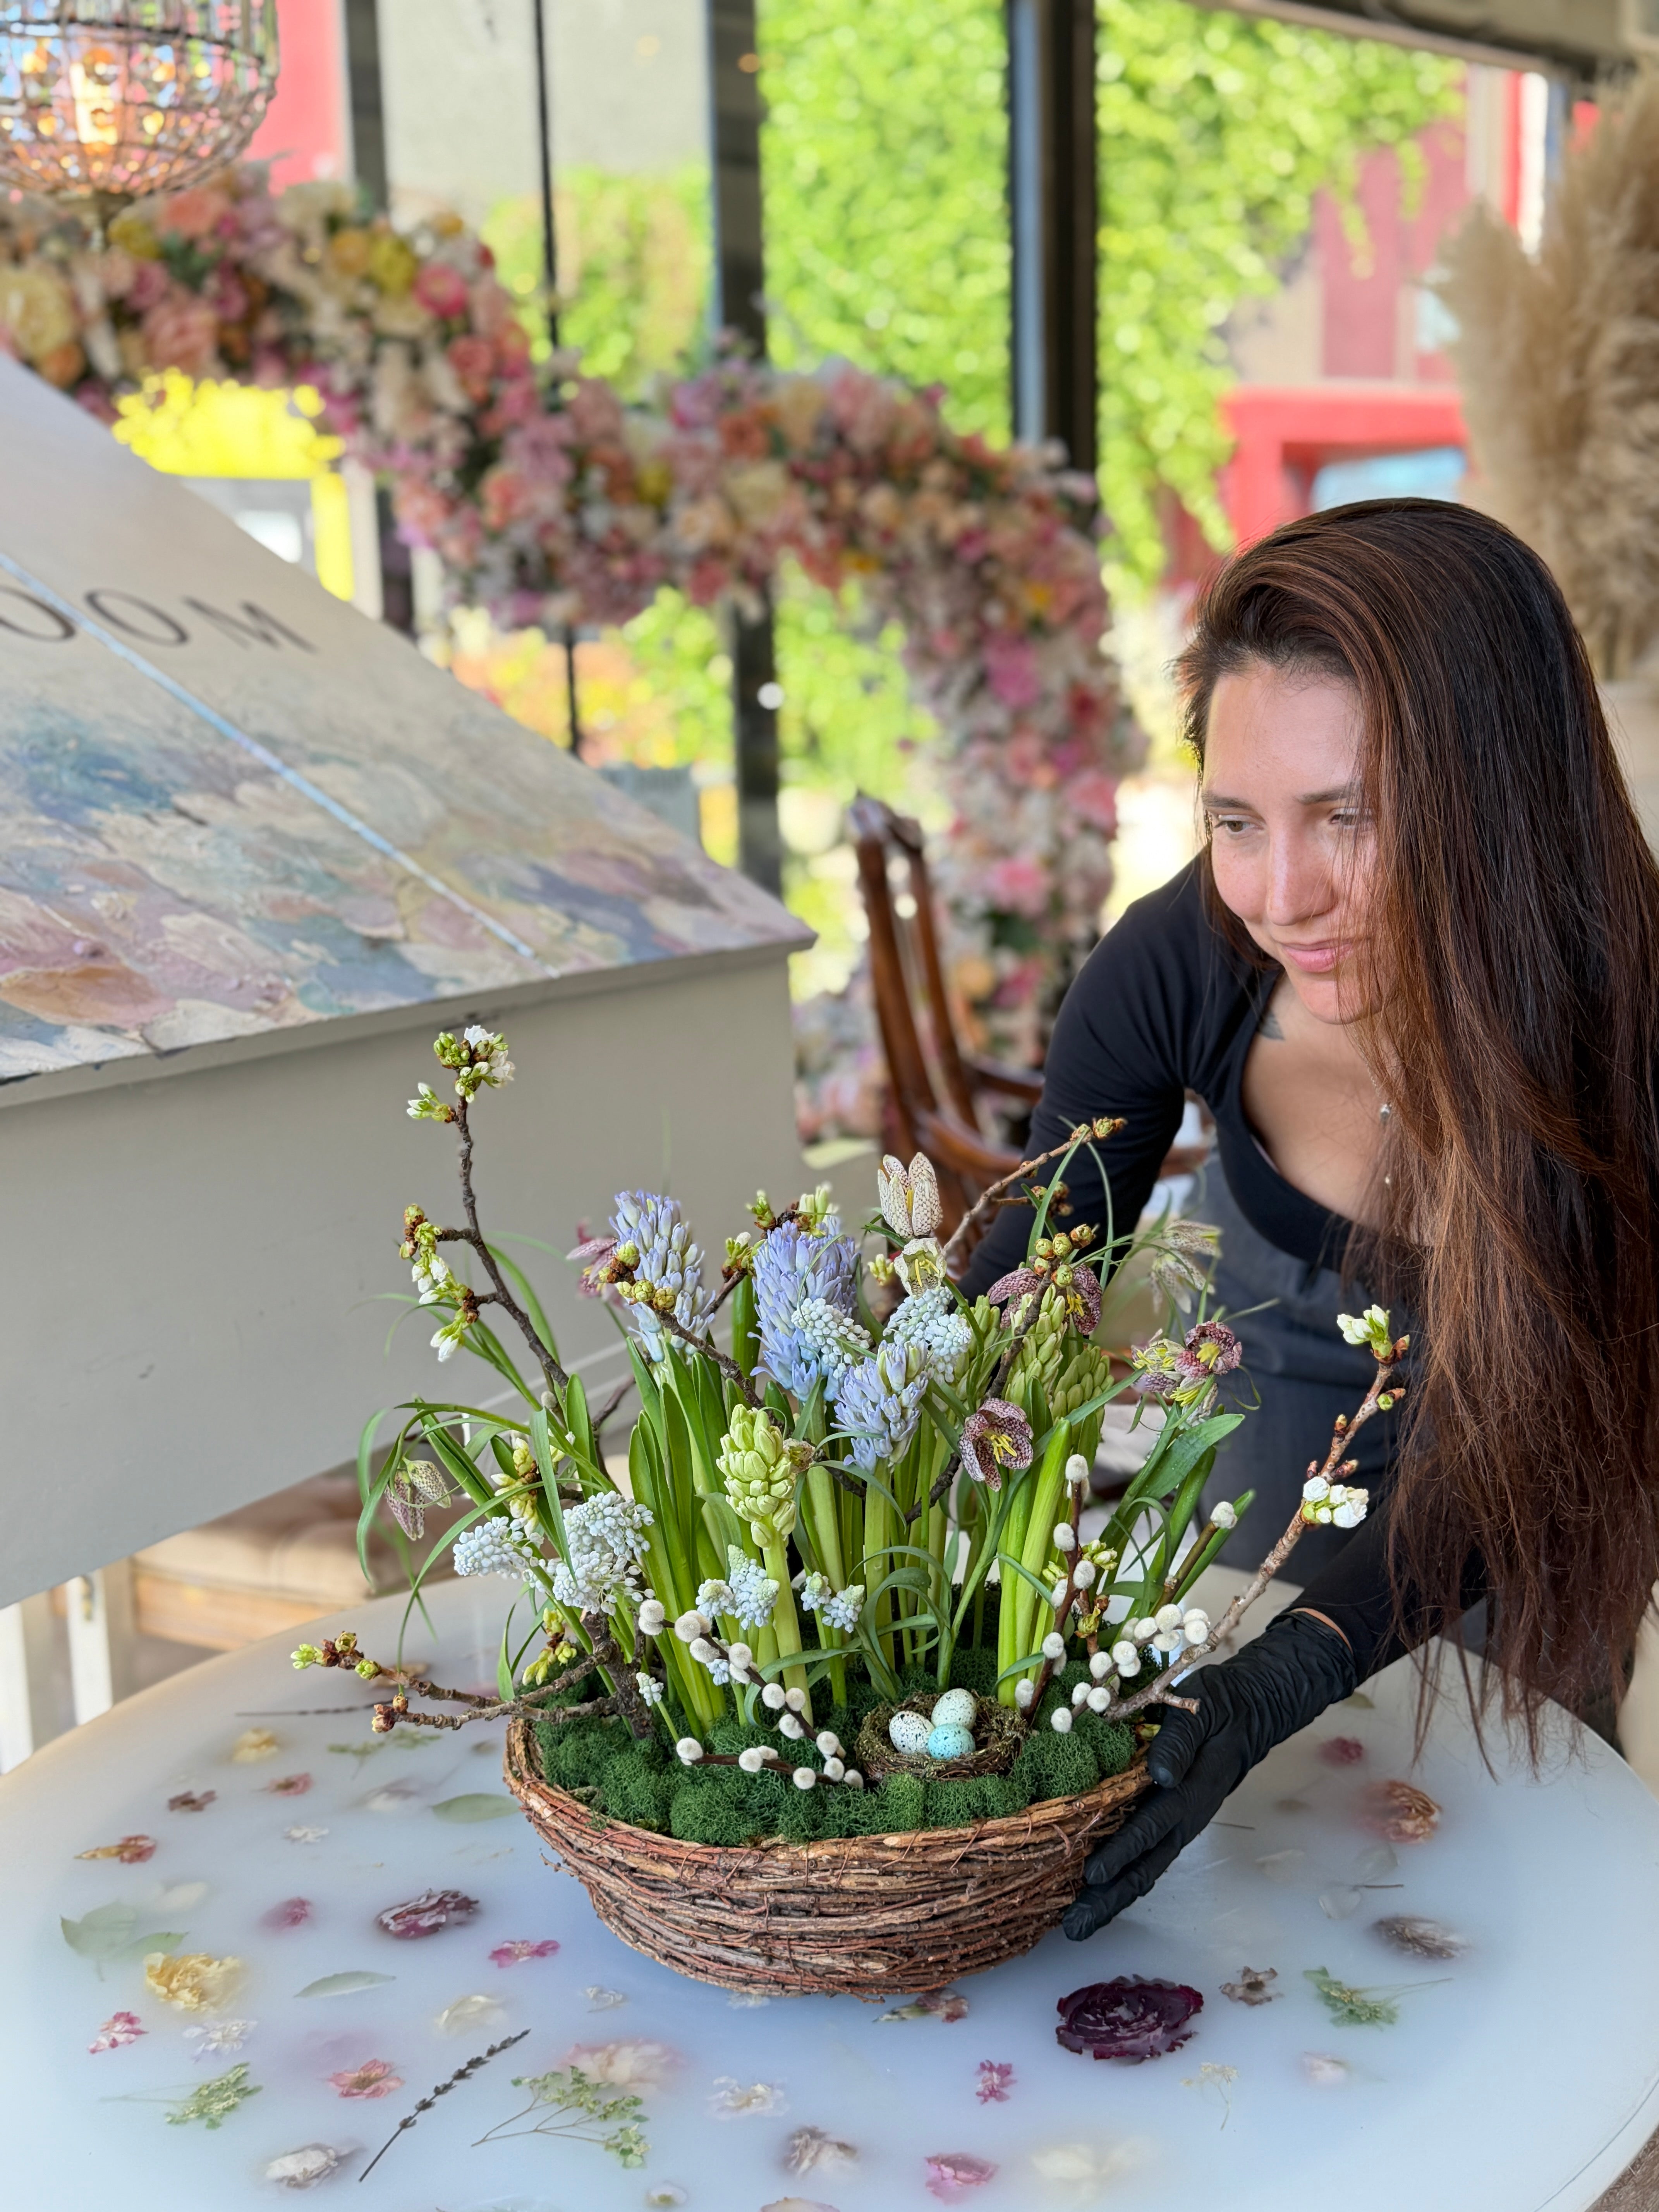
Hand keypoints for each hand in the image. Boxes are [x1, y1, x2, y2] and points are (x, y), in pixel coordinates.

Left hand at [1062, 1609, 1356, 1939]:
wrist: (1248, 1714)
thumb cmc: (1218, 1707)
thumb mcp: (1199, 1712)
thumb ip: (1179, 1741)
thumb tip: (1161, 1774)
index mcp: (1191, 1793)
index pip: (1151, 1826)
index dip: (1122, 1851)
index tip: (1092, 1875)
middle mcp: (1185, 1820)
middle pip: (1146, 1867)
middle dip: (1109, 1899)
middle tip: (1073, 1928)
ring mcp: (1180, 1826)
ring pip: (1145, 1871)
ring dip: (1112, 1900)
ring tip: (1077, 1926)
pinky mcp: (1173, 1824)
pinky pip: (1146, 1859)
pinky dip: (1123, 1881)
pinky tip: (1098, 1897)